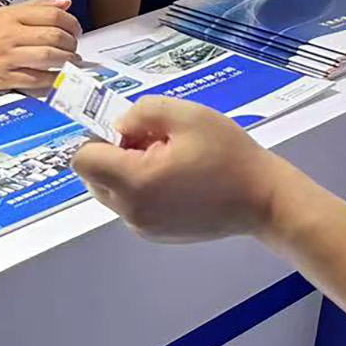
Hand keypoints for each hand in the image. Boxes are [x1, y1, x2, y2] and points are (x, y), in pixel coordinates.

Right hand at [0, 0, 81, 92]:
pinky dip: (51, 79)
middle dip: (71, 43)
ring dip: (66, 60)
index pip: (52, 15)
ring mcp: (6, 57)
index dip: (71, 23)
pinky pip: (34, 79)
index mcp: (12, 16)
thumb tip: (66, 3)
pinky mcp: (2, 78)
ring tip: (71, 61)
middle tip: (74, 47)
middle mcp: (10, 35)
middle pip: (53, 36)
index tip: (76, 30)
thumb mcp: (6, 13)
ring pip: (47, 57)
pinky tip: (58, 76)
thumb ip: (37, 6)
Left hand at [72, 98, 289, 243]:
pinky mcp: (156, 235)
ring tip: (172, 161)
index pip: (83, 160)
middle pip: (94, 177)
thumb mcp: (189, 115)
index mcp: (134, 182)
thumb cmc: (229, 154)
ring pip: (113, 191)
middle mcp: (131, 211)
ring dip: (129, 172)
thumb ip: (143, 111)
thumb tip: (120, 126)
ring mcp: (143, 227)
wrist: (262, 198)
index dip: (101, 137)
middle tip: (158, 142)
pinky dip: (144, 189)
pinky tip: (180, 180)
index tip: (133, 131)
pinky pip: (132, 206)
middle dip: (116, 155)